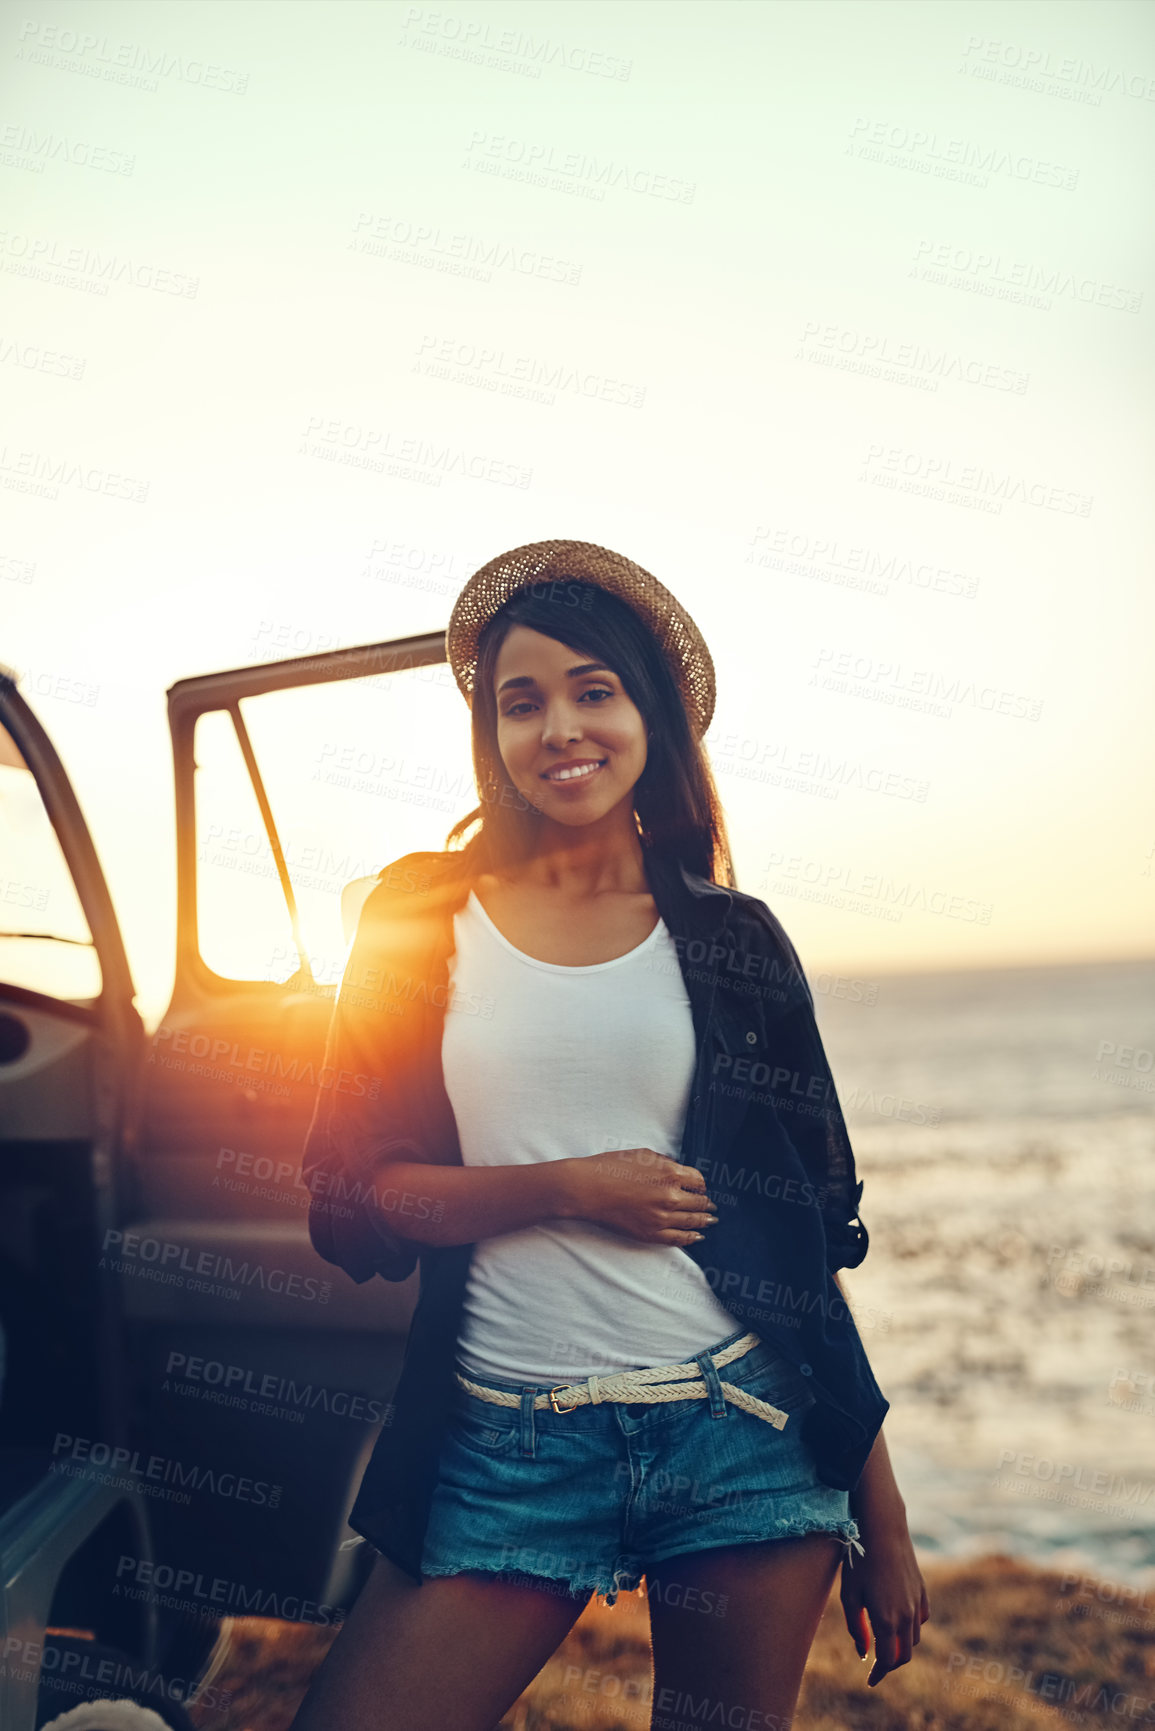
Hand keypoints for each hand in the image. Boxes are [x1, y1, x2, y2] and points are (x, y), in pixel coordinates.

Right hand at [559, 1147, 717, 1246]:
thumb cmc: (610, 1167)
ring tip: (711, 1220)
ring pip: (693, 1221)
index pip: (698, 1181)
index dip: (701, 1185)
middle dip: (706, 1203)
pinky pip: (678, 1238)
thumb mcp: (643, 1154)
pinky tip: (697, 1236)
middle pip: (699, 1202)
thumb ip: (666, 1162)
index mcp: (670, 1173)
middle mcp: (671, 1196)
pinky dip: (691, 1238)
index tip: (700, 1188)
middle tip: (712, 1205)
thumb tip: (679, 1170)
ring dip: (704, 1220)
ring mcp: (662, 1218)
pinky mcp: (650, 1233)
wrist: (587, 1189)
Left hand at [839, 1519, 929, 1687]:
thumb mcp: (850, 1594)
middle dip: (891, 1664)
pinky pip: (922, 1618)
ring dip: (902, 1646)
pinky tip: (900, 1621)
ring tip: (886, 1643)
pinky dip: (913, 1627)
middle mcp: (906, 1615)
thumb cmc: (860, 1560)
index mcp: (886, 1620)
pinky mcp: (922, 1590)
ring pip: (914, 1638)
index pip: (887, 1661)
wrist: (883, 1529)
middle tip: (877, 1664)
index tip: (870, 1679)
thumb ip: (857, 1627)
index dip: (879, 1673)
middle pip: (904, 1654)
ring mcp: (916, 1602)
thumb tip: (865, 1652)